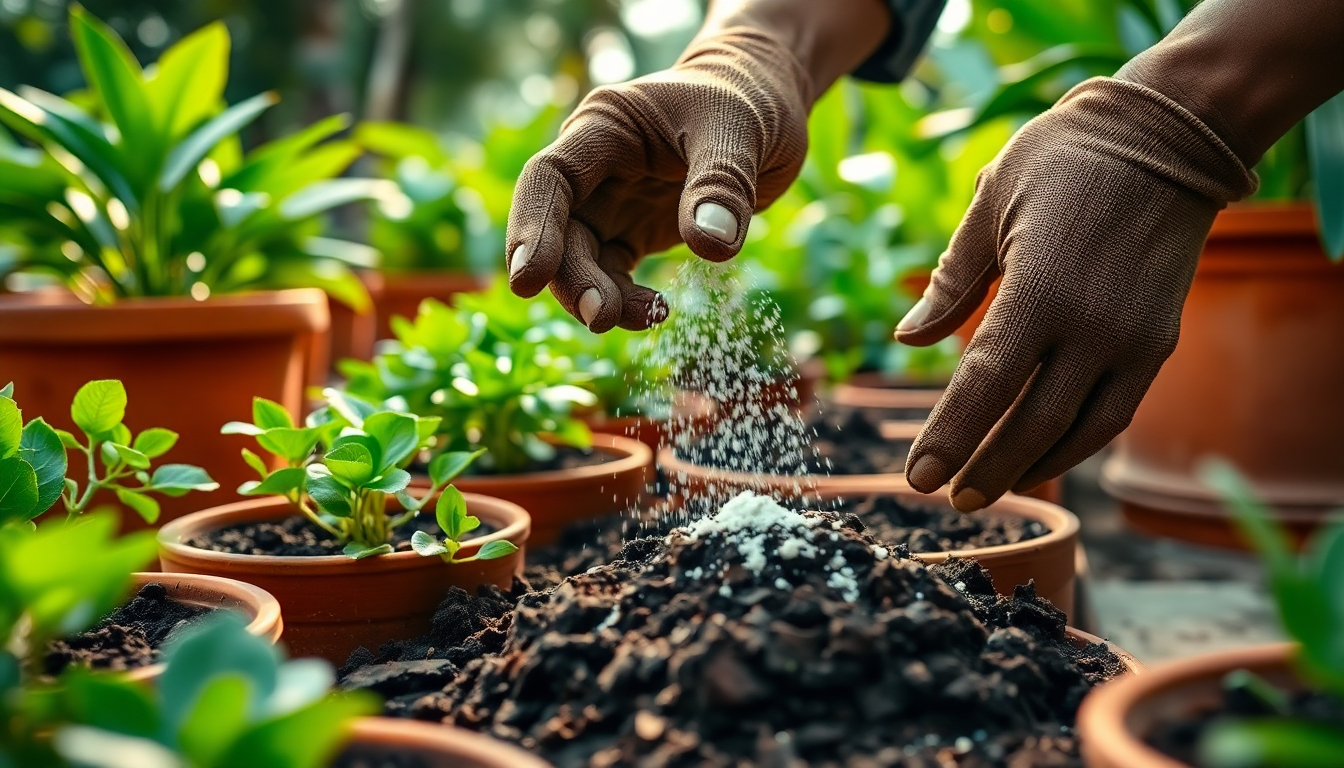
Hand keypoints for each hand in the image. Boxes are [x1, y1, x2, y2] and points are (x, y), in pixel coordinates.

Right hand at [504, 28, 809, 332]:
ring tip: (649, 317)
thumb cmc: (747, 102)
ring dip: (601, 295)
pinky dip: (628, 299)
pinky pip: (615, 273)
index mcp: (604, 126)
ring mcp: (612, 201)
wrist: (766, 105)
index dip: (534, 227)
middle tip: (600, 318)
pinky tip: (657, 312)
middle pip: (561, 229)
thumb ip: (722, 184)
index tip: (528, 281)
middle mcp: (595, 167)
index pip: (550, 179)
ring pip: (583, 259)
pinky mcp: (634, 230)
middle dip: (572, 278)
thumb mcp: (740, 131)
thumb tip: (711, 246)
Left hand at [897, 77, 1255, 510]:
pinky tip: (1042, 455)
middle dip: (984, 468)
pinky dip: (1076, 443)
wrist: (1168, 137)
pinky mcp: (1158, 342)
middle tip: (947, 500)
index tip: (917, 478)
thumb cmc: (1063, 159)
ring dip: (1031, 466)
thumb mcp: (991, 204)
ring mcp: (1132, 339)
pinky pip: (1114, 412)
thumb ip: (951, 281)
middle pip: (1030, 422)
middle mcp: (1092, 326)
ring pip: (1079, 431)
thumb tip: (906, 341)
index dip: (950, 437)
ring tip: (987, 490)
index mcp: (1040, 290)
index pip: (984, 384)